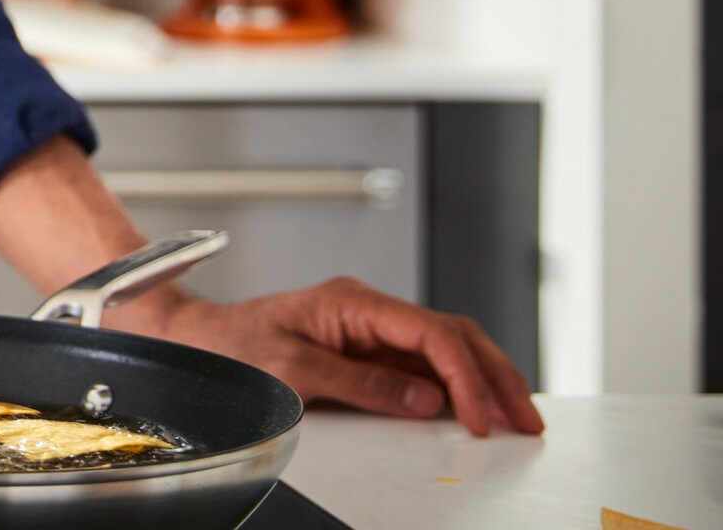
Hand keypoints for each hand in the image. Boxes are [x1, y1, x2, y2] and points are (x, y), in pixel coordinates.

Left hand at [120, 279, 545, 436]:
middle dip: (495, 376)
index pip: (431, 333)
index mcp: (354, 302)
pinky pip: (424, 367)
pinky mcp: (367, 352)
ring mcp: (371, 331)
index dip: (465, 375)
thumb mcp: (293, 370)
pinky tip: (476, 409)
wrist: (197, 343)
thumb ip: (362, 385)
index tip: (480, 415)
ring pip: (447, 350)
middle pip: (454, 336)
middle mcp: (370, 311)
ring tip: (514, 418)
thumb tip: (425, 402)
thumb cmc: (232, 347)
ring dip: (484, 382)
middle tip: (526, 418)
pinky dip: (456, 389)